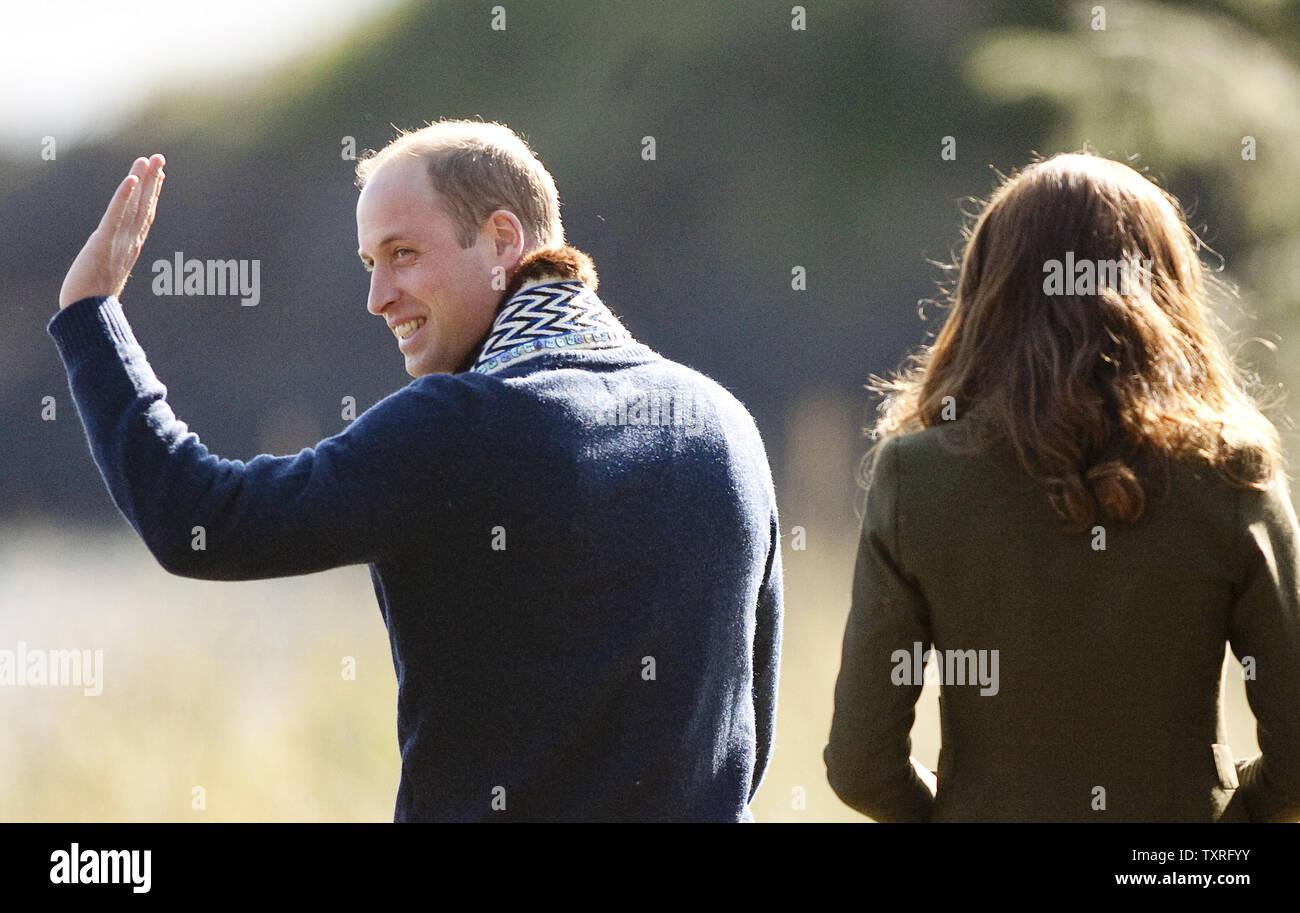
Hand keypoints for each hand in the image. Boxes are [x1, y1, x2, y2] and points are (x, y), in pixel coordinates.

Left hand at [59, 154, 165, 309]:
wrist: (89, 313)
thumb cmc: (93, 301)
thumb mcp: (105, 276)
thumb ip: (112, 265)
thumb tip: (112, 267)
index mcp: (131, 247)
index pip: (144, 215)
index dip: (152, 194)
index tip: (159, 175)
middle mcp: (130, 241)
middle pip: (145, 205)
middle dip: (153, 181)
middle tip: (160, 158)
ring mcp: (120, 240)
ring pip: (134, 206)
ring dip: (143, 181)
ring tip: (149, 160)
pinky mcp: (104, 240)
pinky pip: (117, 214)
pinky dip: (125, 197)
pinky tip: (132, 180)